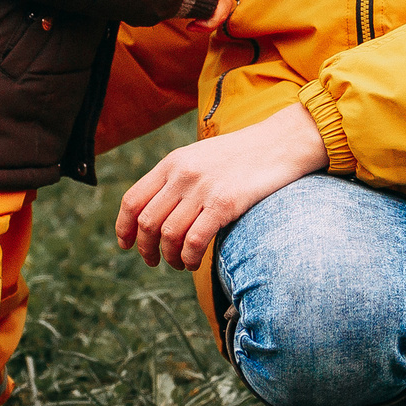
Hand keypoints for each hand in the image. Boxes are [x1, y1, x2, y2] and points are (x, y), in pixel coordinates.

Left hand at [115, 102, 327, 269]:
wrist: (281, 142)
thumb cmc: (242, 154)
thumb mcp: (200, 157)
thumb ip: (177, 178)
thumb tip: (157, 212)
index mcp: (172, 162)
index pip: (132, 200)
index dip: (124, 228)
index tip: (126, 245)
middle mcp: (182, 174)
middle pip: (147, 222)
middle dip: (146, 249)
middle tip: (154, 261)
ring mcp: (203, 188)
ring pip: (168, 235)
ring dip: (170, 257)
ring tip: (180, 263)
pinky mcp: (226, 203)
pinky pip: (195, 241)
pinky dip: (190, 258)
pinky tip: (195, 262)